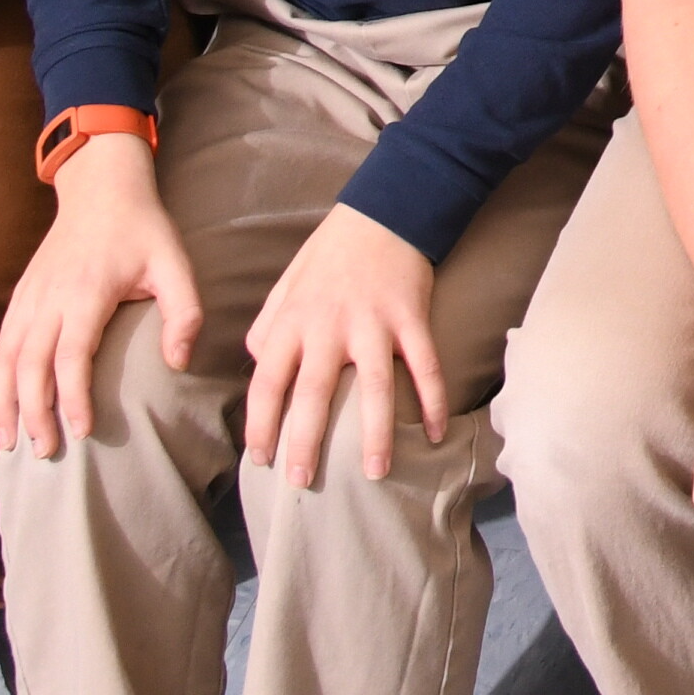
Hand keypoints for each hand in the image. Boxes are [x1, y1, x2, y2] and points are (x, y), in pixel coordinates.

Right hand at [0, 130, 193, 460]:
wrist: (100, 188)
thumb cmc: (143, 230)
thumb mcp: (176, 263)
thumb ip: (184, 313)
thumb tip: (178, 364)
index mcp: (87, 291)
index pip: (72, 354)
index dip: (73, 396)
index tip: (81, 431)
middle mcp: (50, 298)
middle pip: (31, 365)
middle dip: (35, 412)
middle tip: (47, 453)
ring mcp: (29, 298)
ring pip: (6, 360)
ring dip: (6, 404)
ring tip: (12, 445)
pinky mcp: (19, 298)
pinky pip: (1, 347)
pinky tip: (2, 410)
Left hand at [239, 204, 450, 486]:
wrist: (384, 210)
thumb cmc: (330, 254)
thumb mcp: (286, 285)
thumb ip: (268, 326)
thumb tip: (257, 365)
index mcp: (292, 321)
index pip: (266, 382)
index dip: (260, 425)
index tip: (259, 460)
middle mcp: (328, 326)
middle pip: (313, 394)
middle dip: (305, 443)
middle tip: (303, 484)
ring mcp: (373, 322)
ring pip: (373, 388)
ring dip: (375, 434)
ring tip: (375, 473)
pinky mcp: (412, 316)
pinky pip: (425, 366)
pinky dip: (432, 401)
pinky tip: (436, 433)